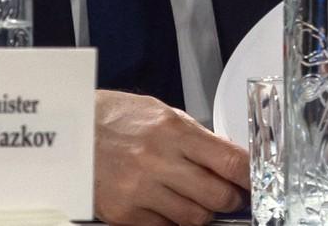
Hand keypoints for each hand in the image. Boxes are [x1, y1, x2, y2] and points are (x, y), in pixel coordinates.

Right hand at [94, 90, 249, 225]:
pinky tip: (168, 204)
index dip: (251, 176)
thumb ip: (195, 137)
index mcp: (173, 131)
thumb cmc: (114, 118)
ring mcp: (141, 191)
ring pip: (195, 219)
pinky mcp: (125, 214)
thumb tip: (229, 159)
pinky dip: (173, 220)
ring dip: (204, 212)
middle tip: (231, 194)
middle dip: (231, 199)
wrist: (68, 132)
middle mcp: (158, 162)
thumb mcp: (160, 113)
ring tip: (198, 199)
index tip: (259, 181)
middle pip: (217, 196)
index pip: (229, 161)